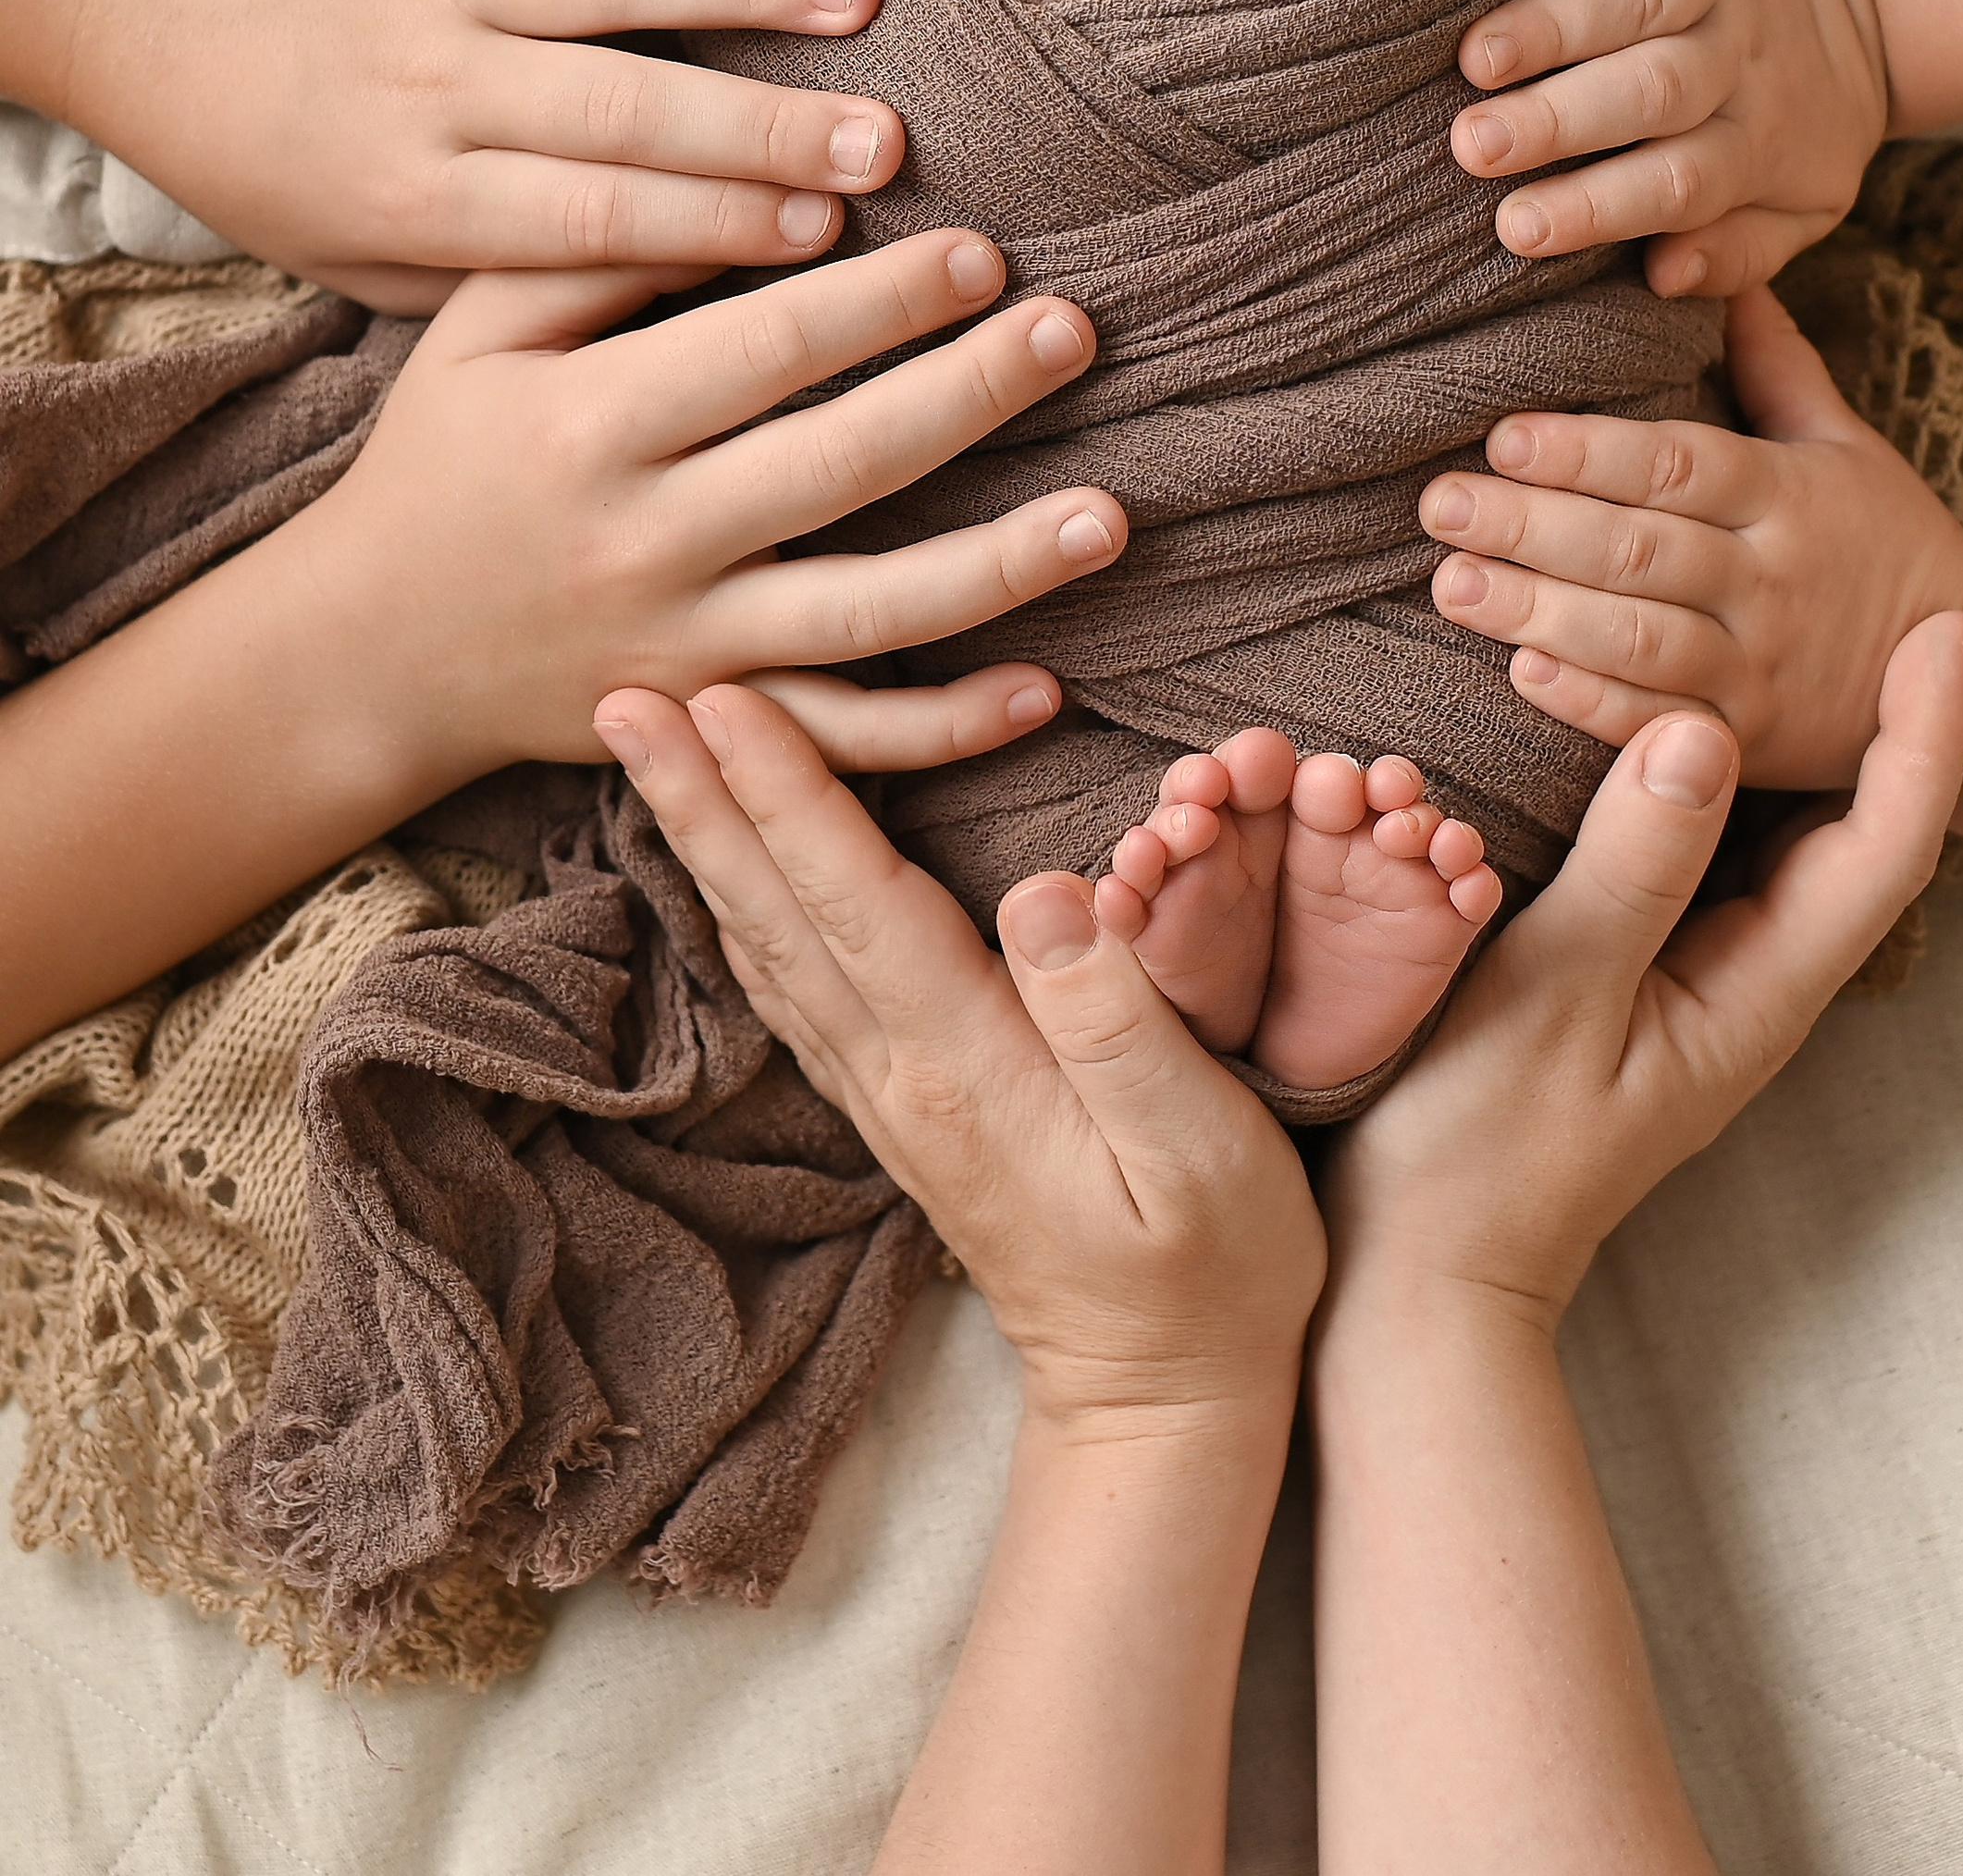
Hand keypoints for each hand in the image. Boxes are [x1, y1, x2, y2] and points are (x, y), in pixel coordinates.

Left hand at [39, 0, 908, 308]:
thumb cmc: (249, 140)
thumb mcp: (338, 253)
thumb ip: (477, 276)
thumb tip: (640, 295)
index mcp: (409, 193)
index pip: (589, 220)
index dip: (714, 230)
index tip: (825, 241)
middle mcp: (431, 82)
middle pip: (624, 111)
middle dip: (767, 131)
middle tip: (886, 145)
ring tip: (864, 2)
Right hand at [293, 229, 1124, 786]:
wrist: (364, 647)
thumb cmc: (442, 457)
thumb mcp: (477, 332)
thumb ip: (600, 249)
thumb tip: (757, 186)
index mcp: (592, 425)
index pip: (767, 349)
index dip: (883, 300)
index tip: (983, 251)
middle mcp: (646, 541)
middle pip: (841, 465)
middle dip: (968, 395)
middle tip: (1075, 331)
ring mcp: (685, 649)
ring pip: (867, 618)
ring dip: (998, 570)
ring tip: (1111, 516)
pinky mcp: (708, 728)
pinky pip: (840, 741)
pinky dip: (944, 730)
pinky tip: (1045, 687)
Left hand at [610, 681, 1325, 1420]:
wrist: (1161, 1399)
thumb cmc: (1207, 1267)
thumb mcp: (1198, 1146)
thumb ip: (1119, 1019)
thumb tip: (1045, 890)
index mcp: (967, 1069)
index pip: (855, 905)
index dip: (789, 795)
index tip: (725, 700)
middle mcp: (899, 1079)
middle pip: (777, 915)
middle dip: (701, 796)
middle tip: (621, 696)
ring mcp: (887, 1099)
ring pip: (769, 947)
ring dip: (705, 841)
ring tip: (650, 754)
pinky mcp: (898, 1110)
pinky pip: (794, 987)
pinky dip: (745, 908)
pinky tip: (725, 871)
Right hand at [1321, 614, 1962, 1325]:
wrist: (1423, 1276)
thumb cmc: (1479, 1152)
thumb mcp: (1550, 997)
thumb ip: (1630, 867)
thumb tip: (1702, 731)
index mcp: (1757, 993)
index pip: (1884, 847)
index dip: (1926, 736)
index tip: (1945, 632)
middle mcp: (1749, 982)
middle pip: (1857, 835)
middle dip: (1889, 720)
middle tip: (1900, 604)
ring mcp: (1696, 980)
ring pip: (1782, 838)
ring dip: (1804, 739)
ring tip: (1813, 637)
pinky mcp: (1637, 968)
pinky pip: (1705, 849)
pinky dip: (1714, 771)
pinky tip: (1686, 714)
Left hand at [1422, 285, 1962, 779]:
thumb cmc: (1886, 538)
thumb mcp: (1847, 440)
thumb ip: (1776, 361)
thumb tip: (1722, 269)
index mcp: (1785, 493)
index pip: (1674, 465)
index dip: (1585, 452)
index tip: (1501, 438)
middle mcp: (1769, 578)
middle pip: (1638, 549)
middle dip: (1530, 526)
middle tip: (1437, 504)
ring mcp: (1761, 667)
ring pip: (1638, 640)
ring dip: (1537, 613)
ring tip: (1452, 584)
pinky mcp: (1752, 744)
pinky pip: (1661, 728)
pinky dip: (1592, 706)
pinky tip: (1522, 676)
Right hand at [1451, 0, 1890, 286]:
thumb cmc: (1802, 123)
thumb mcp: (1802, 211)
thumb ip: (1739, 255)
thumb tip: (1666, 278)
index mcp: (1757, 143)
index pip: (1677, 184)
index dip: (1596, 207)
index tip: (1515, 227)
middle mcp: (1739, 58)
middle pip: (1653, 92)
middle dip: (1558, 118)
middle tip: (1473, 145)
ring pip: (1642, 0)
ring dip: (1555, 27)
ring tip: (1477, 59)